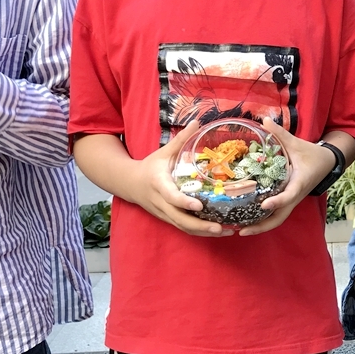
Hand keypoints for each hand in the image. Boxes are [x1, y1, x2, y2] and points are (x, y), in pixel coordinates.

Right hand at [127, 121, 232, 236]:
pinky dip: (199, 231)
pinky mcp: (167, 219)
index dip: (184, 202)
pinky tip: (217, 230)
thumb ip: (181, 139)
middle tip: (220, 227)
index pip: (171, 196)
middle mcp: (160, 202)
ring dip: (203, 232)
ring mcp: (163, 213)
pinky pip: (183, 228)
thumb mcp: (163, 152)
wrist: (129, 183)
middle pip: (179, 218)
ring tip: (226, 231)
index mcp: (159, 184)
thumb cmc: (149, 167)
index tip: (199, 205)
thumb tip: (197, 121)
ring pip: (182, 227)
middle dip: (200, 225)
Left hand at [238, 120, 338, 235]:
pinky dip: (264, 220)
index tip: (264, 204)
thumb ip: (280, 133)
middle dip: (262, 226)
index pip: (289, 195)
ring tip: (241, 230)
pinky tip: (249, 220)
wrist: (328, 163)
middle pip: (280, 217)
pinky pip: (277, 214)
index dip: (277, 201)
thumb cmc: (312, 154)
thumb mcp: (297, 143)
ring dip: (261, 226)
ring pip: (278, 219)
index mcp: (299, 182)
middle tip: (242, 231)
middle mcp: (296, 196)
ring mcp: (293, 200)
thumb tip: (264, 120)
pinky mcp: (289, 200)